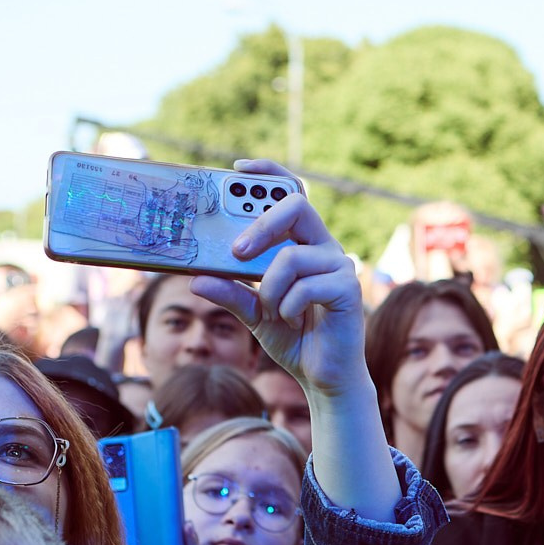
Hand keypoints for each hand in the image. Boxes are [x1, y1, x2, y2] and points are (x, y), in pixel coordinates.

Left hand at [191, 160, 367, 402]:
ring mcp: (339, 266)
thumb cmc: (294, 337)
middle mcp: (324, 248)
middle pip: (297, 206)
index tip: (239, 167)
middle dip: (262, 222)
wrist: (323, 377)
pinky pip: (305, 285)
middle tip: (237, 250)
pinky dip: (286, 305)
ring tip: (270, 310)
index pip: (291, 194)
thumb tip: (195, 278)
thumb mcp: (252, 314)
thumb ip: (230, 293)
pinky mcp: (348, 289)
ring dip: (269, 287)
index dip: (270, 174)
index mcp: (303, 244)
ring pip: (292, 256)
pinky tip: (291, 320)